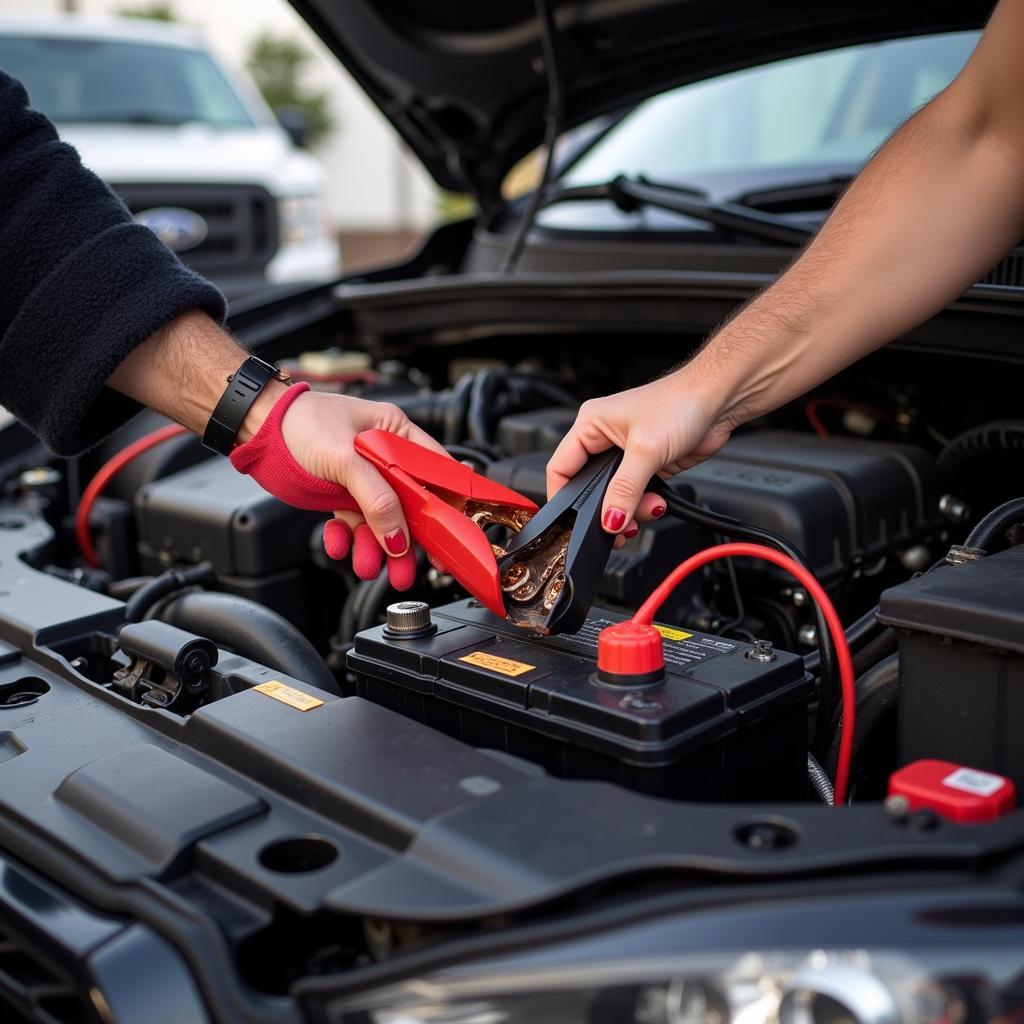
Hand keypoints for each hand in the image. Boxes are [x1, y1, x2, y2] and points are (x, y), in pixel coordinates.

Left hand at [238, 383, 451, 589]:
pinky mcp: (342, 494)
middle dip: (408, 539)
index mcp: (396, 432)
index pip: (435, 471)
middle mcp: (384, 455)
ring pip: (381, 521)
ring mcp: (362, 477)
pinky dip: (347, 539)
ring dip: (375, 547)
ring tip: (368, 566)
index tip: (450, 535)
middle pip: (409, 504)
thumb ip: (377, 499)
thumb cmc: (299, 423)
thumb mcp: (345, 459)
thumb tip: (398, 537)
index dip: (446, 503)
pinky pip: (354, 524)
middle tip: (408, 568)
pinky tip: (340, 545)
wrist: (256, 429)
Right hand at [547, 366, 734, 533]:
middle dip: (605, 508)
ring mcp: (628, 454)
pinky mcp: (649, 465)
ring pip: (615, 495)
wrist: (719, 400)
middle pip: (589, 487)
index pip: (561, 467)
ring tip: (647, 509)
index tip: (572, 520)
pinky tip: (656, 502)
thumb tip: (609, 520)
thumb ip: (625, 489)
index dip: (562, 496)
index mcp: (591, 424)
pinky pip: (636, 495)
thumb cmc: (680, 402)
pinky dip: (644, 505)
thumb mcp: (646, 450)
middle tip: (616, 526)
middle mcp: (605, 438)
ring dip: (629, 509)